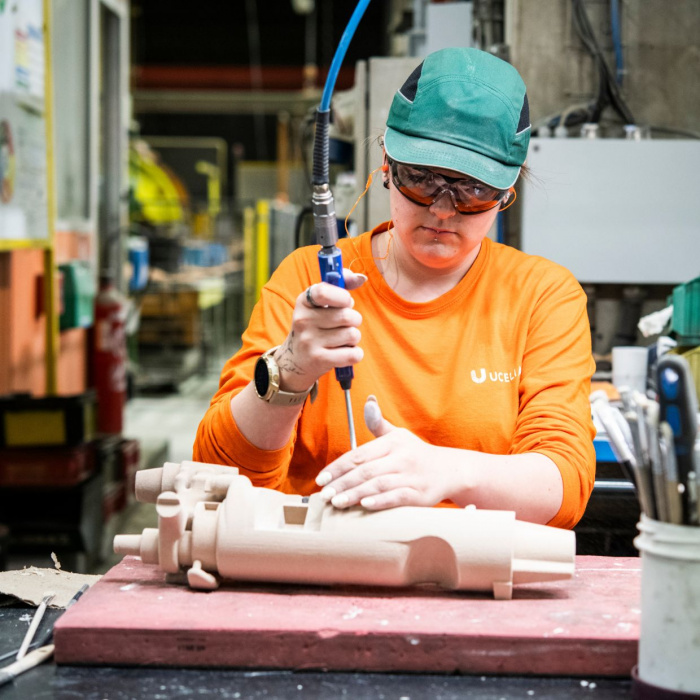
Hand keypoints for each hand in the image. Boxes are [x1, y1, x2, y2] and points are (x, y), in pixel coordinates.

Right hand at [275, 270, 366, 392]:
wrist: (295, 360)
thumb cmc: (316, 326)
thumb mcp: (320, 304)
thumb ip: (341, 285)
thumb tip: (361, 277)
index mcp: (304, 302)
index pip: (324, 292)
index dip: (343, 296)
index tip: (346, 302)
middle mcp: (303, 320)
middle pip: (347, 316)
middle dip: (354, 320)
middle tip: (344, 324)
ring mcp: (309, 342)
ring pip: (353, 335)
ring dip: (353, 338)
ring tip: (341, 340)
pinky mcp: (319, 360)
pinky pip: (353, 354)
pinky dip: (355, 354)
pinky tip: (344, 353)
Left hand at [315, 396, 455, 509]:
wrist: (449, 470)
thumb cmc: (416, 453)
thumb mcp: (398, 435)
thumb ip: (378, 422)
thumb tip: (368, 401)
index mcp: (392, 443)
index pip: (359, 455)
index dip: (338, 467)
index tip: (322, 478)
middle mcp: (401, 458)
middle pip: (365, 471)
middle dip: (342, 483)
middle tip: (324, 494)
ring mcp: (410, 476)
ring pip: (378, 485)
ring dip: (355, 494)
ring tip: (337, 502)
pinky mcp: (419, 494)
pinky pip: (396, 497)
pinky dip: (380, 501)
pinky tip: (364, 506)